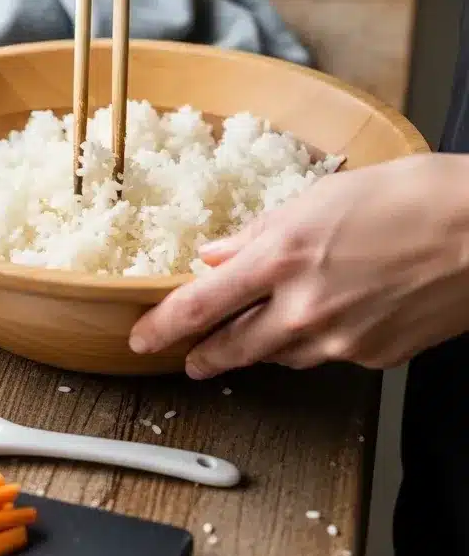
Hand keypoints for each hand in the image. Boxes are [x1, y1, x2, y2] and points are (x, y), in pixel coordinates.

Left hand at [128, 154, 468, 377]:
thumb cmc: (414, 199)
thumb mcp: (321, 198)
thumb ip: (259, 234)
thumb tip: (216, 255)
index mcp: (280, 259)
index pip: (198, 305)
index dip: (162, 327)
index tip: (142, 339)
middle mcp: (301, 308)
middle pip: (229, 348)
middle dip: (204, 354)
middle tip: (191, 358)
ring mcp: (337, 340)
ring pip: (278, 354)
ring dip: (263, 343)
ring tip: (272, 322)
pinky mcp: (370, 356)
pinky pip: (326, 354)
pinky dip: (318, 339)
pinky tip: (338, 312)